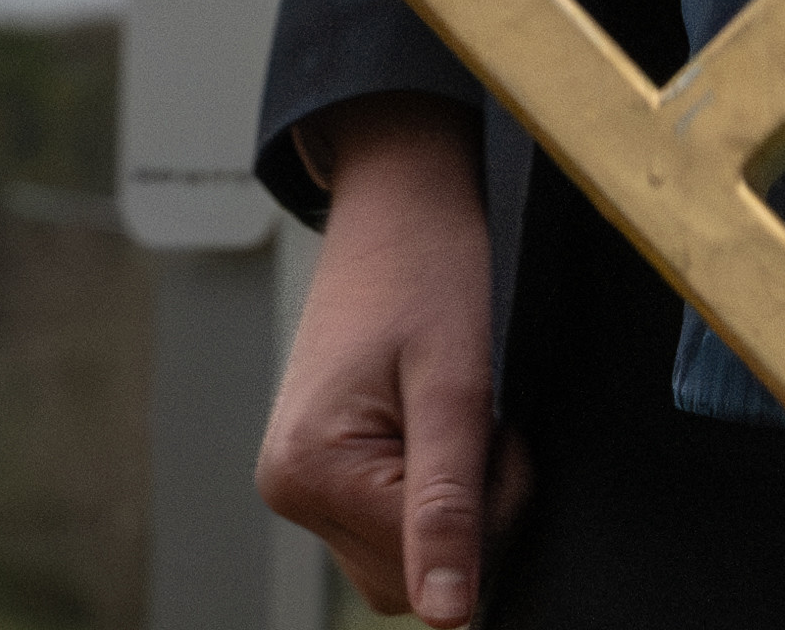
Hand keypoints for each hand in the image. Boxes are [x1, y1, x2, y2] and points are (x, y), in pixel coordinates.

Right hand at [259, 95, 508, 621]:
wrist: (402, 197)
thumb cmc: (434, 269)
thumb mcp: (458, 387)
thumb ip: (451, 508)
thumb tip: (450, 619)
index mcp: (308, 472)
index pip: (423, 571)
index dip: (489, 509)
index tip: (495, 426)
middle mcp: (289, 488)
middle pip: (409, 577)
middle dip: (470, 512)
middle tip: (481, 417)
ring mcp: (300, 481)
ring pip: (404, 557)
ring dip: (453, 501)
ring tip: (455, 412)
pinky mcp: (322, 469)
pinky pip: (391, 521)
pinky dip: (432, 486)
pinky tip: (434, 420)